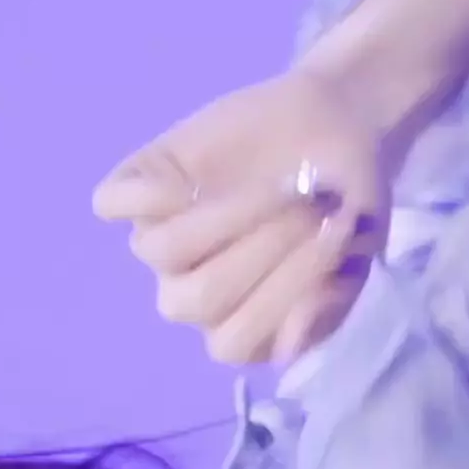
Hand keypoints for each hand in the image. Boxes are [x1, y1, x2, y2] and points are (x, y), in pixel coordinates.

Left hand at [89, 66, 395, 366]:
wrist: (335, 121)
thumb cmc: (348, 199)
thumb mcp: (359, 256)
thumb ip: (328, 303)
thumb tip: (287, 347)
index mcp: (245, 322)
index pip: (234, 341)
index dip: (278, 298)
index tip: (334, 242)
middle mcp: (196, 287)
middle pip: (192, 300)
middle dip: (258, 255)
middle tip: (310, 211)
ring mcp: (165, 235)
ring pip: (158, 252)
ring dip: (225, 218)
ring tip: (281, 188)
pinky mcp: (145, 182)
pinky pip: (109, 202)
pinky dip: (143, 196)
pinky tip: (191, 182)